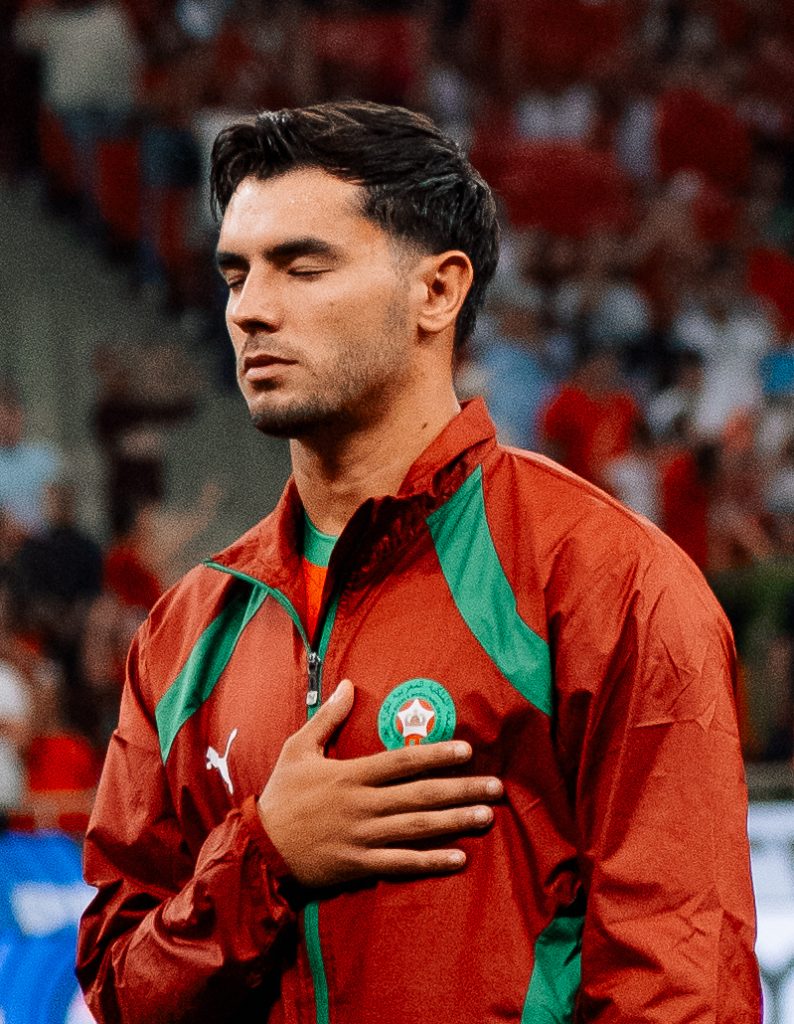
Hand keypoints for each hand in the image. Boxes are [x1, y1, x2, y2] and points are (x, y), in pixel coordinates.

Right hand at [257, 679, 501, 886]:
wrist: (260, 848)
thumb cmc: (282, 794)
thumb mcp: (298, 748)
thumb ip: (328, 717)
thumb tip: (349, 684)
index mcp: (351, 775)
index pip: (402, 761)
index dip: (436, 754)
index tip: (467, 750)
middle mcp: (363, 805)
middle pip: (420, 795)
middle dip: (461, 790)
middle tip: (496, 787)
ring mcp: (363, 837)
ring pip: (417, 828)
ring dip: (454, 822)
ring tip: (486, 817)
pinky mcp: (359, 865)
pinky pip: (401, 864)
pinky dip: (430, 862)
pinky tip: (459, 858)